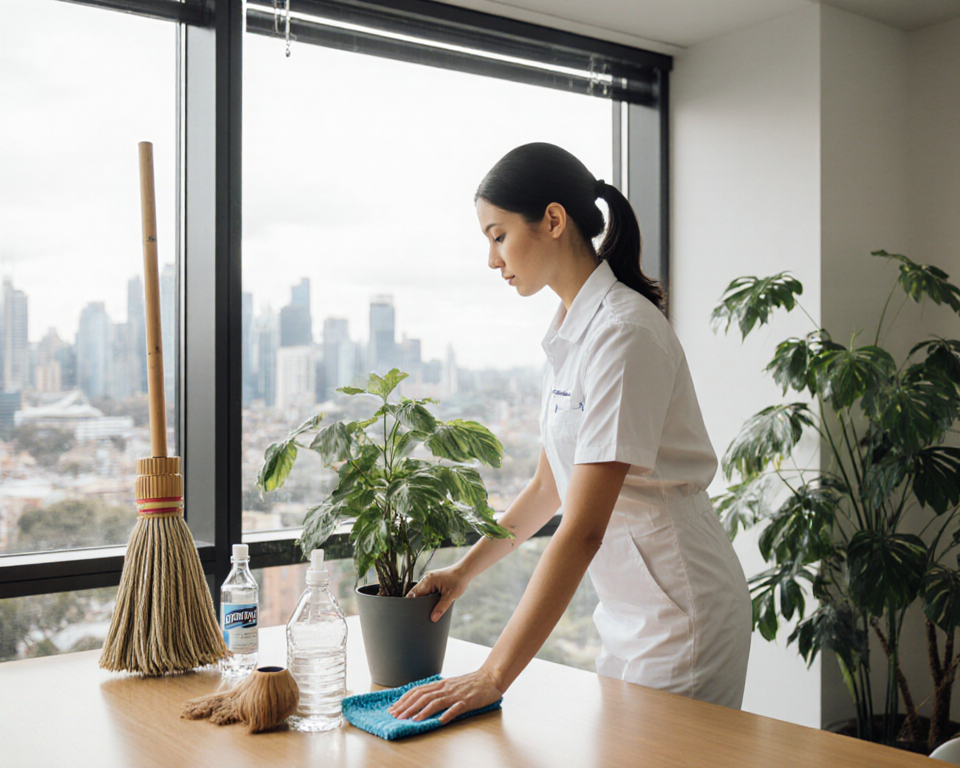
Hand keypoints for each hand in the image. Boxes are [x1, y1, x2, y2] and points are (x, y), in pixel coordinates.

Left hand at [387, 669, 502, 724]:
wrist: (490, 678)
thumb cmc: (470, 683)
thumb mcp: (450, 685)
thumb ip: (437, 691)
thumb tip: (421, 701)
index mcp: (440, 684)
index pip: (418, 690)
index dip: (404, 699)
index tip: (393, 708)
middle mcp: (445, 688)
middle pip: (423, 696)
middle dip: (407, 706)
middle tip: (396, 715)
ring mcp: (456, 694)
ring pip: (436, 702)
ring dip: (422, 711)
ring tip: (412, 719)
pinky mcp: (467, 701)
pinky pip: (456, 708)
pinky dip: (447, 714)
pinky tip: (439, 721)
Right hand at [406, 563, 469, 622]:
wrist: (464, 571)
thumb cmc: (458, 580)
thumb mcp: (451, 596)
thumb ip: (441, 607)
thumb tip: (433, 619)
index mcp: (427, 581)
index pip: (414, 595)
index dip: (413, 605)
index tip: (412, 614)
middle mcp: (426, 579)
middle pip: (415, 593)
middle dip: (415, 603)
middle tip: (416, 615)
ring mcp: (428, 579)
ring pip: (420, 592)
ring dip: (421, 600)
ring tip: (422, 611)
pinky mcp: (432, 581)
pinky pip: (425, 590)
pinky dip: (425, 597)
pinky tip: (428, 604)